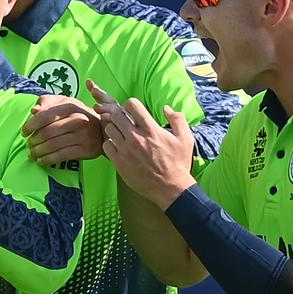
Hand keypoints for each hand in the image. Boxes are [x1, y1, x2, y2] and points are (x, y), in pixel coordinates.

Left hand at [22, 94, 102, 164]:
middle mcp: (78, 119)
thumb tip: (34, 110)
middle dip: (33, 141)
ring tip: (32, 154)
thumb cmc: (78, 114)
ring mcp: (83, 135)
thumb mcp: (65, 102)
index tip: (24, 132)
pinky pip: (61, 156)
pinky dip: (47, 159)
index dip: (30, 125)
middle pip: (47, 133)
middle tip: (28, 144)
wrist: (103, 128)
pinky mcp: (86, 149)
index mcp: (70, 106)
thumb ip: (48, 102)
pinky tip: (41, 160)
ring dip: (38, 152)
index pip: (44, 116)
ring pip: (53, 146)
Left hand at [89, 80, 195, 208]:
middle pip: (116, 115)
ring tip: (122, 135)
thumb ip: (178, 119)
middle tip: (126, 123)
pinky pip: (106, 145)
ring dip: (115, 129)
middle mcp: (136, 138)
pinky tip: (119, 148)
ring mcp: (126, 150)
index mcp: (151, 129)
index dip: (132, 105)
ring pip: (109, 129)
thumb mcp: (186, 138)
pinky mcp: (119, 163)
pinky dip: (111, 145)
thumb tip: (165, 108)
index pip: (131, 104)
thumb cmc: (179, 163)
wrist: (170, 188)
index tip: (134, 112)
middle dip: (120, 115)